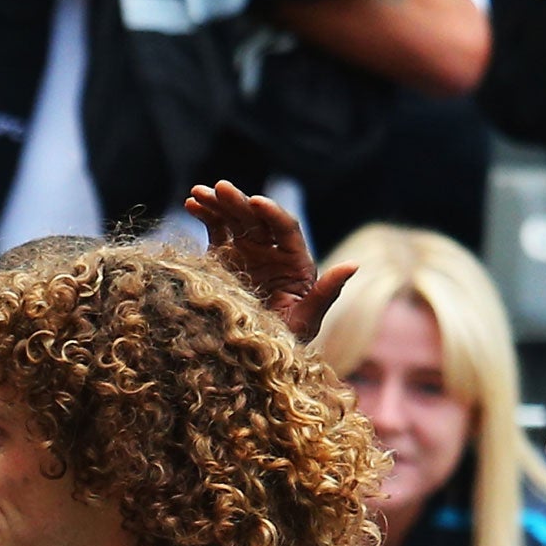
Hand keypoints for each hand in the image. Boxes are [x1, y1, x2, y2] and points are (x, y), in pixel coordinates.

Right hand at [185, 180, 356, 342]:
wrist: (255, 356)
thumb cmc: (286, 343)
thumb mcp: (306, 320)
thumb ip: (326, 293)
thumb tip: (352, 265)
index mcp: (296, 262)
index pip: (286, 229)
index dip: (271, 214)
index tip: (255, 202)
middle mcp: (273, 252)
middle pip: (258, 220)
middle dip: (239, 202)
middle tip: (220, 188)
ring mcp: (249, 253)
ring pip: (236, 220)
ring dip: (219, 204)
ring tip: (199, 192)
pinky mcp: (226, 258)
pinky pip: (217, 230)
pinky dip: (206, 216)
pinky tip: (192, 203)